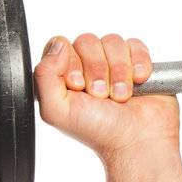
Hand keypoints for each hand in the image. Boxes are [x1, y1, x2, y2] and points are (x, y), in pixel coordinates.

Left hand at [33, 32, 179, 162]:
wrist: (138, 140)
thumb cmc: (98, 130)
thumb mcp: (56, 110)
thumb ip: (44, 76)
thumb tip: (57, 45)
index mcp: (62, 76)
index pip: (59, 45)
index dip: (71, 62)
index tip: (78, 86)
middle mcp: (85, 67)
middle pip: (86, 41)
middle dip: (96, 70)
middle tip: (101, 95)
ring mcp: (112, 63)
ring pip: (112, 41)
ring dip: (119, 71)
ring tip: (120, 96)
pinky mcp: (136, 61)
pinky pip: (135, 45)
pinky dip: (138, 63)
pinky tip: (138, 82)